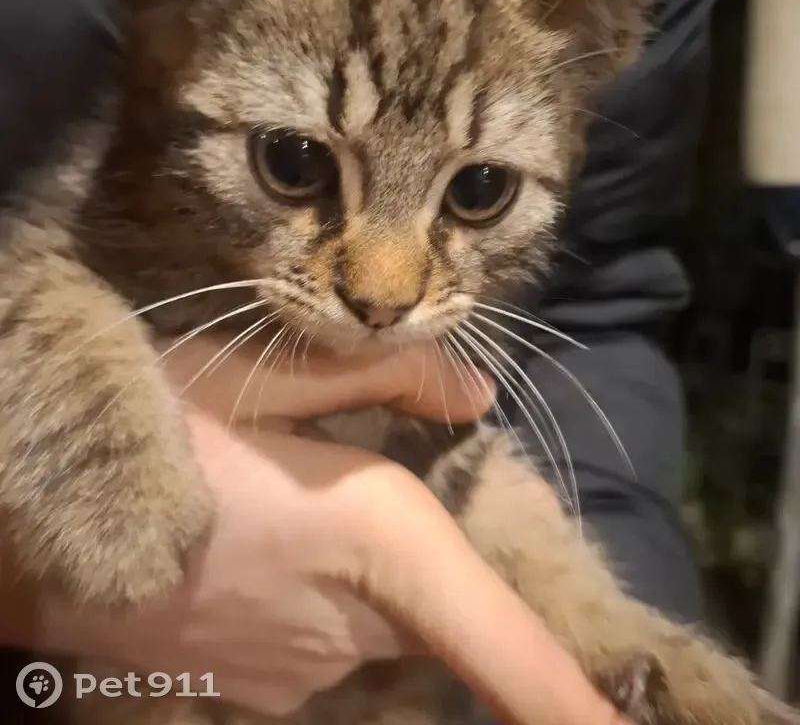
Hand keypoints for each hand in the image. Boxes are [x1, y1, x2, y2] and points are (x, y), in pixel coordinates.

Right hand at [9, 339, 628, 724]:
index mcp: (371, 534)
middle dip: (431, 564)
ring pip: (377, 623)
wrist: (29, 507)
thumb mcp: (262, 374)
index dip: (574, 708)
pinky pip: (319, 643)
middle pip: (442, 608)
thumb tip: (475, 394)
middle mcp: (346, 625)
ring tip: (273, 509)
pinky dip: (310, 600)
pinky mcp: (248, 685)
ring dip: (358, 574)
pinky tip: (244, 546)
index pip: (501, 644)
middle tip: (338, 486)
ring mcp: (292, 671)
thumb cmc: (149, 424)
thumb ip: (383, 380)